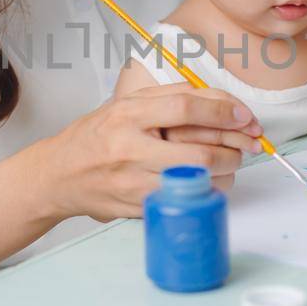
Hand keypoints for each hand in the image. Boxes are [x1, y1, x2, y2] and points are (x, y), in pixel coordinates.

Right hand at [44, 83, 263, 221]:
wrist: (58, 175)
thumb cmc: (96, 136)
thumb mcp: (126, 104)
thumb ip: (170, 97)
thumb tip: (222, 102)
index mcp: (128, 115)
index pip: (186, 108)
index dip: (223, 111)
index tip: (245, 116)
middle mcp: (130, 149)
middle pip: (199, 152)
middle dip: (234, 148)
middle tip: (247, 143)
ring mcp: (134, 183)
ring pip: (196, 181)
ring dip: (226, 172)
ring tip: (230, 162)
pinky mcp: (137, 208)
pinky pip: (185, 199)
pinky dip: (206, 190)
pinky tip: (209, 180)